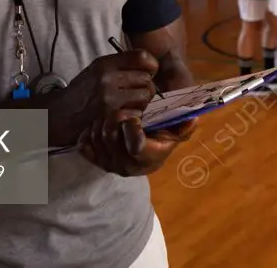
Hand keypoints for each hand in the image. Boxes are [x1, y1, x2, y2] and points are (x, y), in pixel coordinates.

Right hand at [53, 49, 159, 147]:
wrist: (58, 114)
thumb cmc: (81, 92)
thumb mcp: (96, 70)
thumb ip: (119, 65)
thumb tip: (149, 65)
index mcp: (105, 63)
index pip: (141, 56)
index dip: (151, 64)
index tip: (150, 72)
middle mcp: (107, 77)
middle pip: (146, 78)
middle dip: (146, 87)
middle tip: (137, 93)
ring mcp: (108, 97)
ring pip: (145, 96)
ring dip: (142, 102)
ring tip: (131, 105)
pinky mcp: (110, 115)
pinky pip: (137, 112)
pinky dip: (134, 115)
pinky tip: (124, 115)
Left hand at [79, 111, 197, 175]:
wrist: (145, 147)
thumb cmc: (162, 134)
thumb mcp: (178, 128)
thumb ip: (185, 124)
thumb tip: (192, 119)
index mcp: (149, 158)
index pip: (135, 145)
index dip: (132, 126)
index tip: (136, 116)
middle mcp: (128, 167)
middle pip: (110, 135)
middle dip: (116, 116)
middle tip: (123, 109)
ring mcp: (109, 165)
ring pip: (96, 135)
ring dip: (103, 119)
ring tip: (113, 114)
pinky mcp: (96, 161)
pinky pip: (84, 144)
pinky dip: (89, 131)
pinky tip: (100, 124)